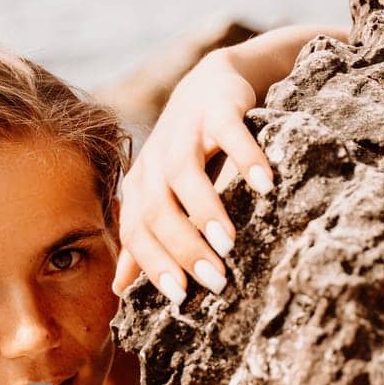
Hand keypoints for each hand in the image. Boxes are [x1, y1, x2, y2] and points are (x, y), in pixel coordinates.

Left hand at [111, 50, 274, 304]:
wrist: (211, 87)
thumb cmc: (187, 154)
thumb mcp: (161, 196)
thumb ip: (144, 239)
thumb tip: (118, 288)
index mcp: (140, 186)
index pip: (137, 230)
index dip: (155, 264)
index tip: (181, 297)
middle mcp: (155, 160)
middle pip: (158, 207)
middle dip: (184, 246)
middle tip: (215, 279)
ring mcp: (185, 132)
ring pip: (184, 173)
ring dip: (205, 209)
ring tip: (228, 243)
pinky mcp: (216, 109)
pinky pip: (229, 134)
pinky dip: (246, 158)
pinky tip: (265, 186)